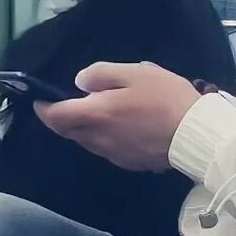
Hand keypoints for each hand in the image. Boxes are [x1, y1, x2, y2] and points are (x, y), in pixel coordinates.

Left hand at [34, 62, 201, 171]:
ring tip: (95, 112)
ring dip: (83, 128)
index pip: (57, 116)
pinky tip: (118, 127)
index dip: (44, 108)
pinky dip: (103, 137)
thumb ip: (101, 75)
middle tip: (66, 103)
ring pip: (87, 141)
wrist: (195, 134)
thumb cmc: (165, 98)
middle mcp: (98, 139)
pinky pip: (106, 149)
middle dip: (61, 119)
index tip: (40, 100)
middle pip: (69, 132)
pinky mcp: (129, 163)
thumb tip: (80, 83)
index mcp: (96, 115)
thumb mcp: (134, 72)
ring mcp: (113, 154)